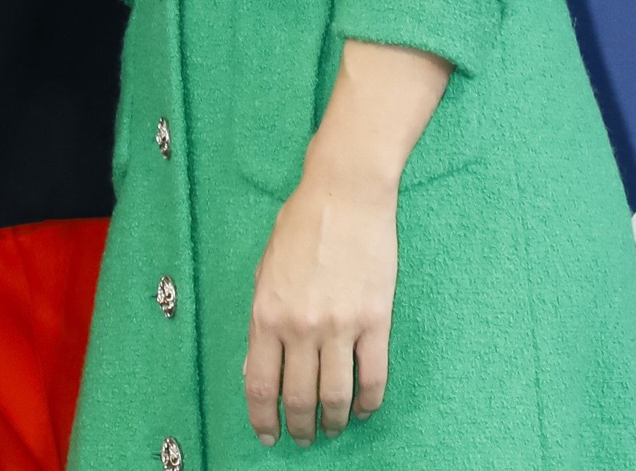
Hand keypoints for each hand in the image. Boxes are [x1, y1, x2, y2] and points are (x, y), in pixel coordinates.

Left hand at [245, 150, 399, 444]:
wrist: (344, 195)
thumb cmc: (301, 226)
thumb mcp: (265, 271)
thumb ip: (263, 319)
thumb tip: (259, 365)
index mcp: (267, 313)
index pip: (260, 383)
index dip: (262, 417)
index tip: (266, 435)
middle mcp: (301, 326)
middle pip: (298, 397)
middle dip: (298, 427)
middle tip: (301, 439)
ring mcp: (340, 326)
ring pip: (336, 395)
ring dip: (333, 421)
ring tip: (331, 430)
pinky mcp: (376, 321)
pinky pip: (373, 377)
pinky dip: (369, 402)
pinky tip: (364, 410)